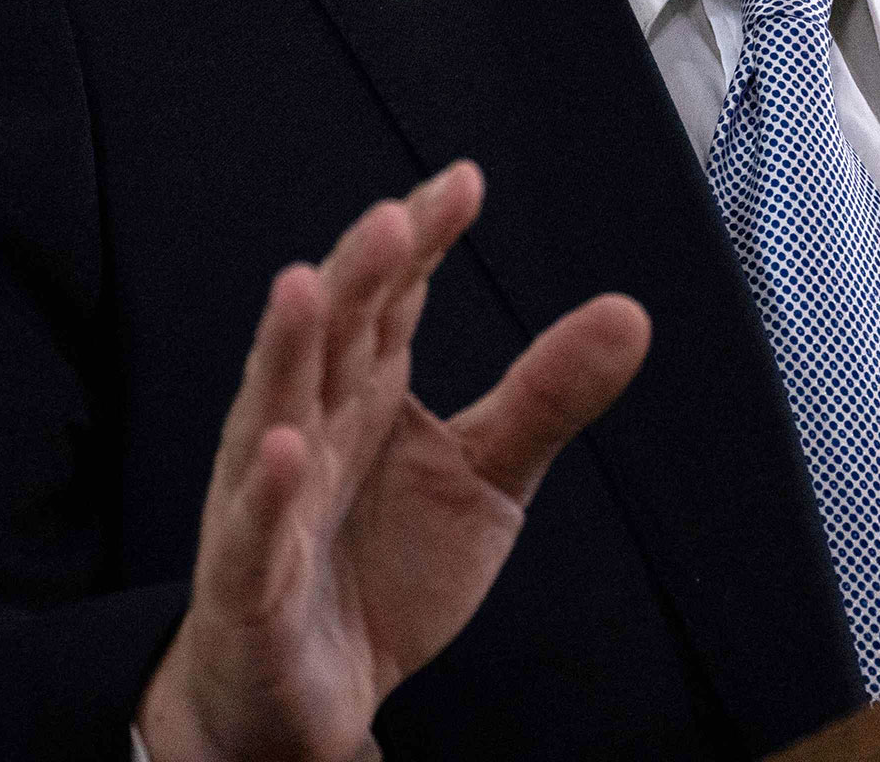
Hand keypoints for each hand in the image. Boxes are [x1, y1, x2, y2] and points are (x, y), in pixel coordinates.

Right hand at [137, 162, 651, 761]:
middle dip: (358, 275)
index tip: (463, 183)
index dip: (420, 241)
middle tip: (394, 217)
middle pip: (332, 337)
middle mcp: (311, 429)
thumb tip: (629, 312)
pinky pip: (254, 534)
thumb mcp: (487, 478)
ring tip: (305, 285)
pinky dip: (266, 493)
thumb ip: (546, 397)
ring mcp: (270, 502)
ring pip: (272, 411)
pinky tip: (287, 448)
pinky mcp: (250, 585)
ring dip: (285, 349)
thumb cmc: (383, 569)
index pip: (391, 298)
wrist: (311, 695)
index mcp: (366, 392)